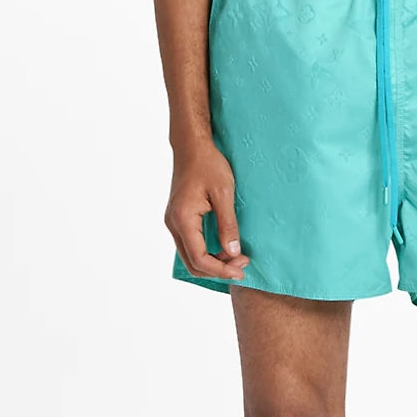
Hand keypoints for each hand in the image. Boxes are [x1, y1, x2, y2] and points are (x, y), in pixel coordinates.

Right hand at [166, 142, 249, 279]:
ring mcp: (173, 222)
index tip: (242, 269)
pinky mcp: (179, 218)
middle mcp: (173, 224)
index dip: (221, 269)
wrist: (192, 147)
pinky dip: (207, 252)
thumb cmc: (208, 164)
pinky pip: (191, 245)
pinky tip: (225, 248)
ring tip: (237, 257)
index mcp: (183, 219)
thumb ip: (228, 224)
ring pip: (190, 256)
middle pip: (192, 263)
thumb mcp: (224, 193)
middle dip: (218, 269)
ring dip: (213, 262)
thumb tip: (233, 252)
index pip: (199, 258)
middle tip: (242, 265)